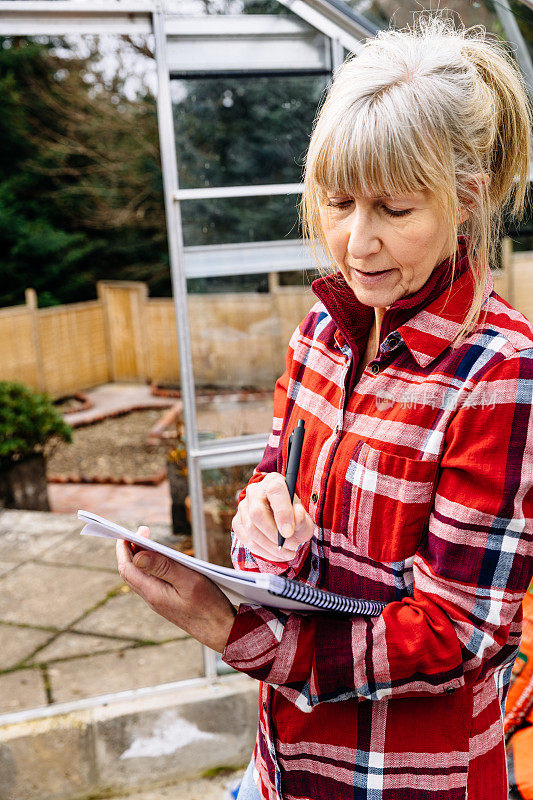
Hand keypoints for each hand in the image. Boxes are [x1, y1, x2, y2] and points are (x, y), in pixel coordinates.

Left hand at [116, 527, 236, 652]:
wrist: (221, 632)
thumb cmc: (209, 606)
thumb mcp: (189, 581)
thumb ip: (163, 567)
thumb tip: (137, 556)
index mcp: (153, 593)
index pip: (127, 569)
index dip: (124, 549)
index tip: (128, 533)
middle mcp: (152, 598)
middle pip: (130, 573)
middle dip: (131, 551)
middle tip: (142, 532)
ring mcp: (159, 602)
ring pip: (140, 578)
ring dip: (140, 558)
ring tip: (149, 541)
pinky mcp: (168, 603)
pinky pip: (151, 582)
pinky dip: (151, 567)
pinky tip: (162, 559)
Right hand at [232, 473, 313, 561]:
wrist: (281, 521)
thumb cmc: (294, 517)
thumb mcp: (304, 518)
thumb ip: (302, 518)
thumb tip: (298, 515)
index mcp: (274, 482)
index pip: (275, 491)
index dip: (282, 512)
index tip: (289, 533)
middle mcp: (255, 491)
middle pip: (257, 513)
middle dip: (274, 535)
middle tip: (292, 546)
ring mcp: (243, 506)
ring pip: (250, 529)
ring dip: (270, 547)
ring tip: (288, 553)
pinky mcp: (237, 521)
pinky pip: (246, 539)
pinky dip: (262, 551)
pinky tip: (276, 554)